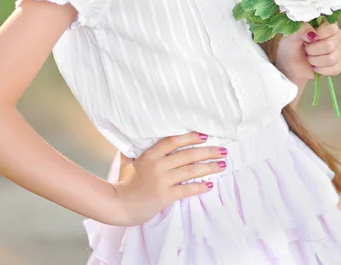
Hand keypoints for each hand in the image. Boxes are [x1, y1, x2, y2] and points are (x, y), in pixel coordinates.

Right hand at [110, 132, 227, 225]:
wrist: (117, 205)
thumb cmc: (123, 182)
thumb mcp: (128, 161)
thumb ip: (134, 149)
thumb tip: (135, 137)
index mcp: (149, 154)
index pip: (173, 141)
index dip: (189, 137)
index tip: (204, 136)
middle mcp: (158, 165)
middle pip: (187, 155)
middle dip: (207, 152)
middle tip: (223, 150)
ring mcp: (162, 181)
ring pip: (190, 171)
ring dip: (209, 167)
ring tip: (222, 165)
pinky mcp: (165, 196)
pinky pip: (186, 190)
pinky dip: (199, 187)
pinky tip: (210, 185)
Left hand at [275, 20, 340, 81]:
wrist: (290, 64)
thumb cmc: (291, 46)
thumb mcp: (290, 35)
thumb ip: (300, 29)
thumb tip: (313, 35)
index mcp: (325, 24)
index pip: (330, 28)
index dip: (318, 35)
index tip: (307, 39)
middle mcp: (335, 35)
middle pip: (332, 44)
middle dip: (313, 50)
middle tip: (305, 49)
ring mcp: (339, 50)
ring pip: (333, 58)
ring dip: (315, 60)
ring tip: (308, 57)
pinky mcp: (338, 64)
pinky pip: (335, 69)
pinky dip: (320, 69)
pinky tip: (314, 66)